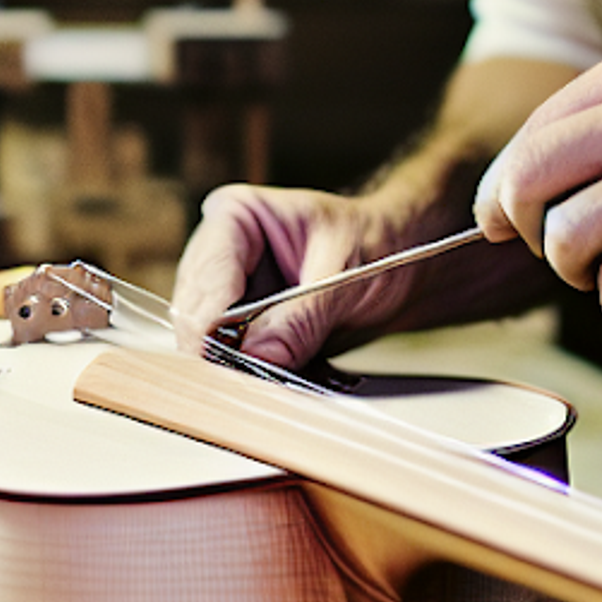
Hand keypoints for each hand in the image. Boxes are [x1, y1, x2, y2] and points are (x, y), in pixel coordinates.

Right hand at [173, 183, 467, 368]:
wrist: (405, 265)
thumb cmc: (380, 245)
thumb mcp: (347, 276)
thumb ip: (304, 317)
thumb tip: (261, 354)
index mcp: (235, 216)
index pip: (207, 280)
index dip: (211, 328)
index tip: (227, 367)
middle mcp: (219, 253)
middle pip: (196, 315)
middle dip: (224, 354)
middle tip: (254, 386)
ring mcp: (228, 293)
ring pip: (209, 344)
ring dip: (240, 368)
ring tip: (280, 379)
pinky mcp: (243, 328)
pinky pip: (233, 359)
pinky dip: (256, 375)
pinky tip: (284, 379)